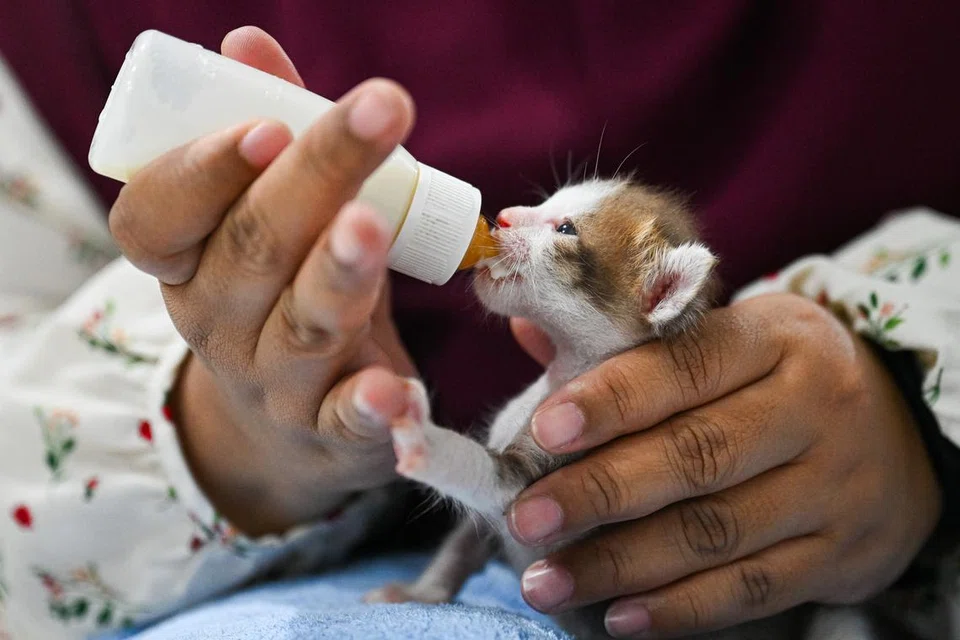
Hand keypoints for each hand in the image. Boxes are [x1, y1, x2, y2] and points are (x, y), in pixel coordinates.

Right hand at [109, 27, 415, 535]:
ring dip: (337, 272)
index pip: (157, 217)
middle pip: (252, 249)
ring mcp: (273, 382)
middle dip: (312, 179)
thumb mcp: (272, 216)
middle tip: (376, 115)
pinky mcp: (330, 430)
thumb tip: (249, 43)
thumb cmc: (284, 291)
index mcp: (189, 262)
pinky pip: (345, 420)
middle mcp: (219, 322)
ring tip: (371, 225)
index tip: (266, 126)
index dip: (203, 171)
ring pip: (302, 324)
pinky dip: (369, 406)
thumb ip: (266, 133)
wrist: (292, 425)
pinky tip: (394, 389)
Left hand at [506, 294, 941, 637]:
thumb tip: (526, 328)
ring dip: (621, 562)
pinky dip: (680, 607)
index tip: (543, 430)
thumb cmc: (778, 372)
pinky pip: (752, 589)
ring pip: (716, 532)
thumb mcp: (729, 334)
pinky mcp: (842, 555)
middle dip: (601, 490)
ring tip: (547, 578)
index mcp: (776, 337)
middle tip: (527, 516)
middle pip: (697, 455)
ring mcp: (834, 488)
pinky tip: (618, 615)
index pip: (686, 364)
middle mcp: (815, 408)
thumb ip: (628, 339)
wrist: (900, 427)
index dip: (612, 399)